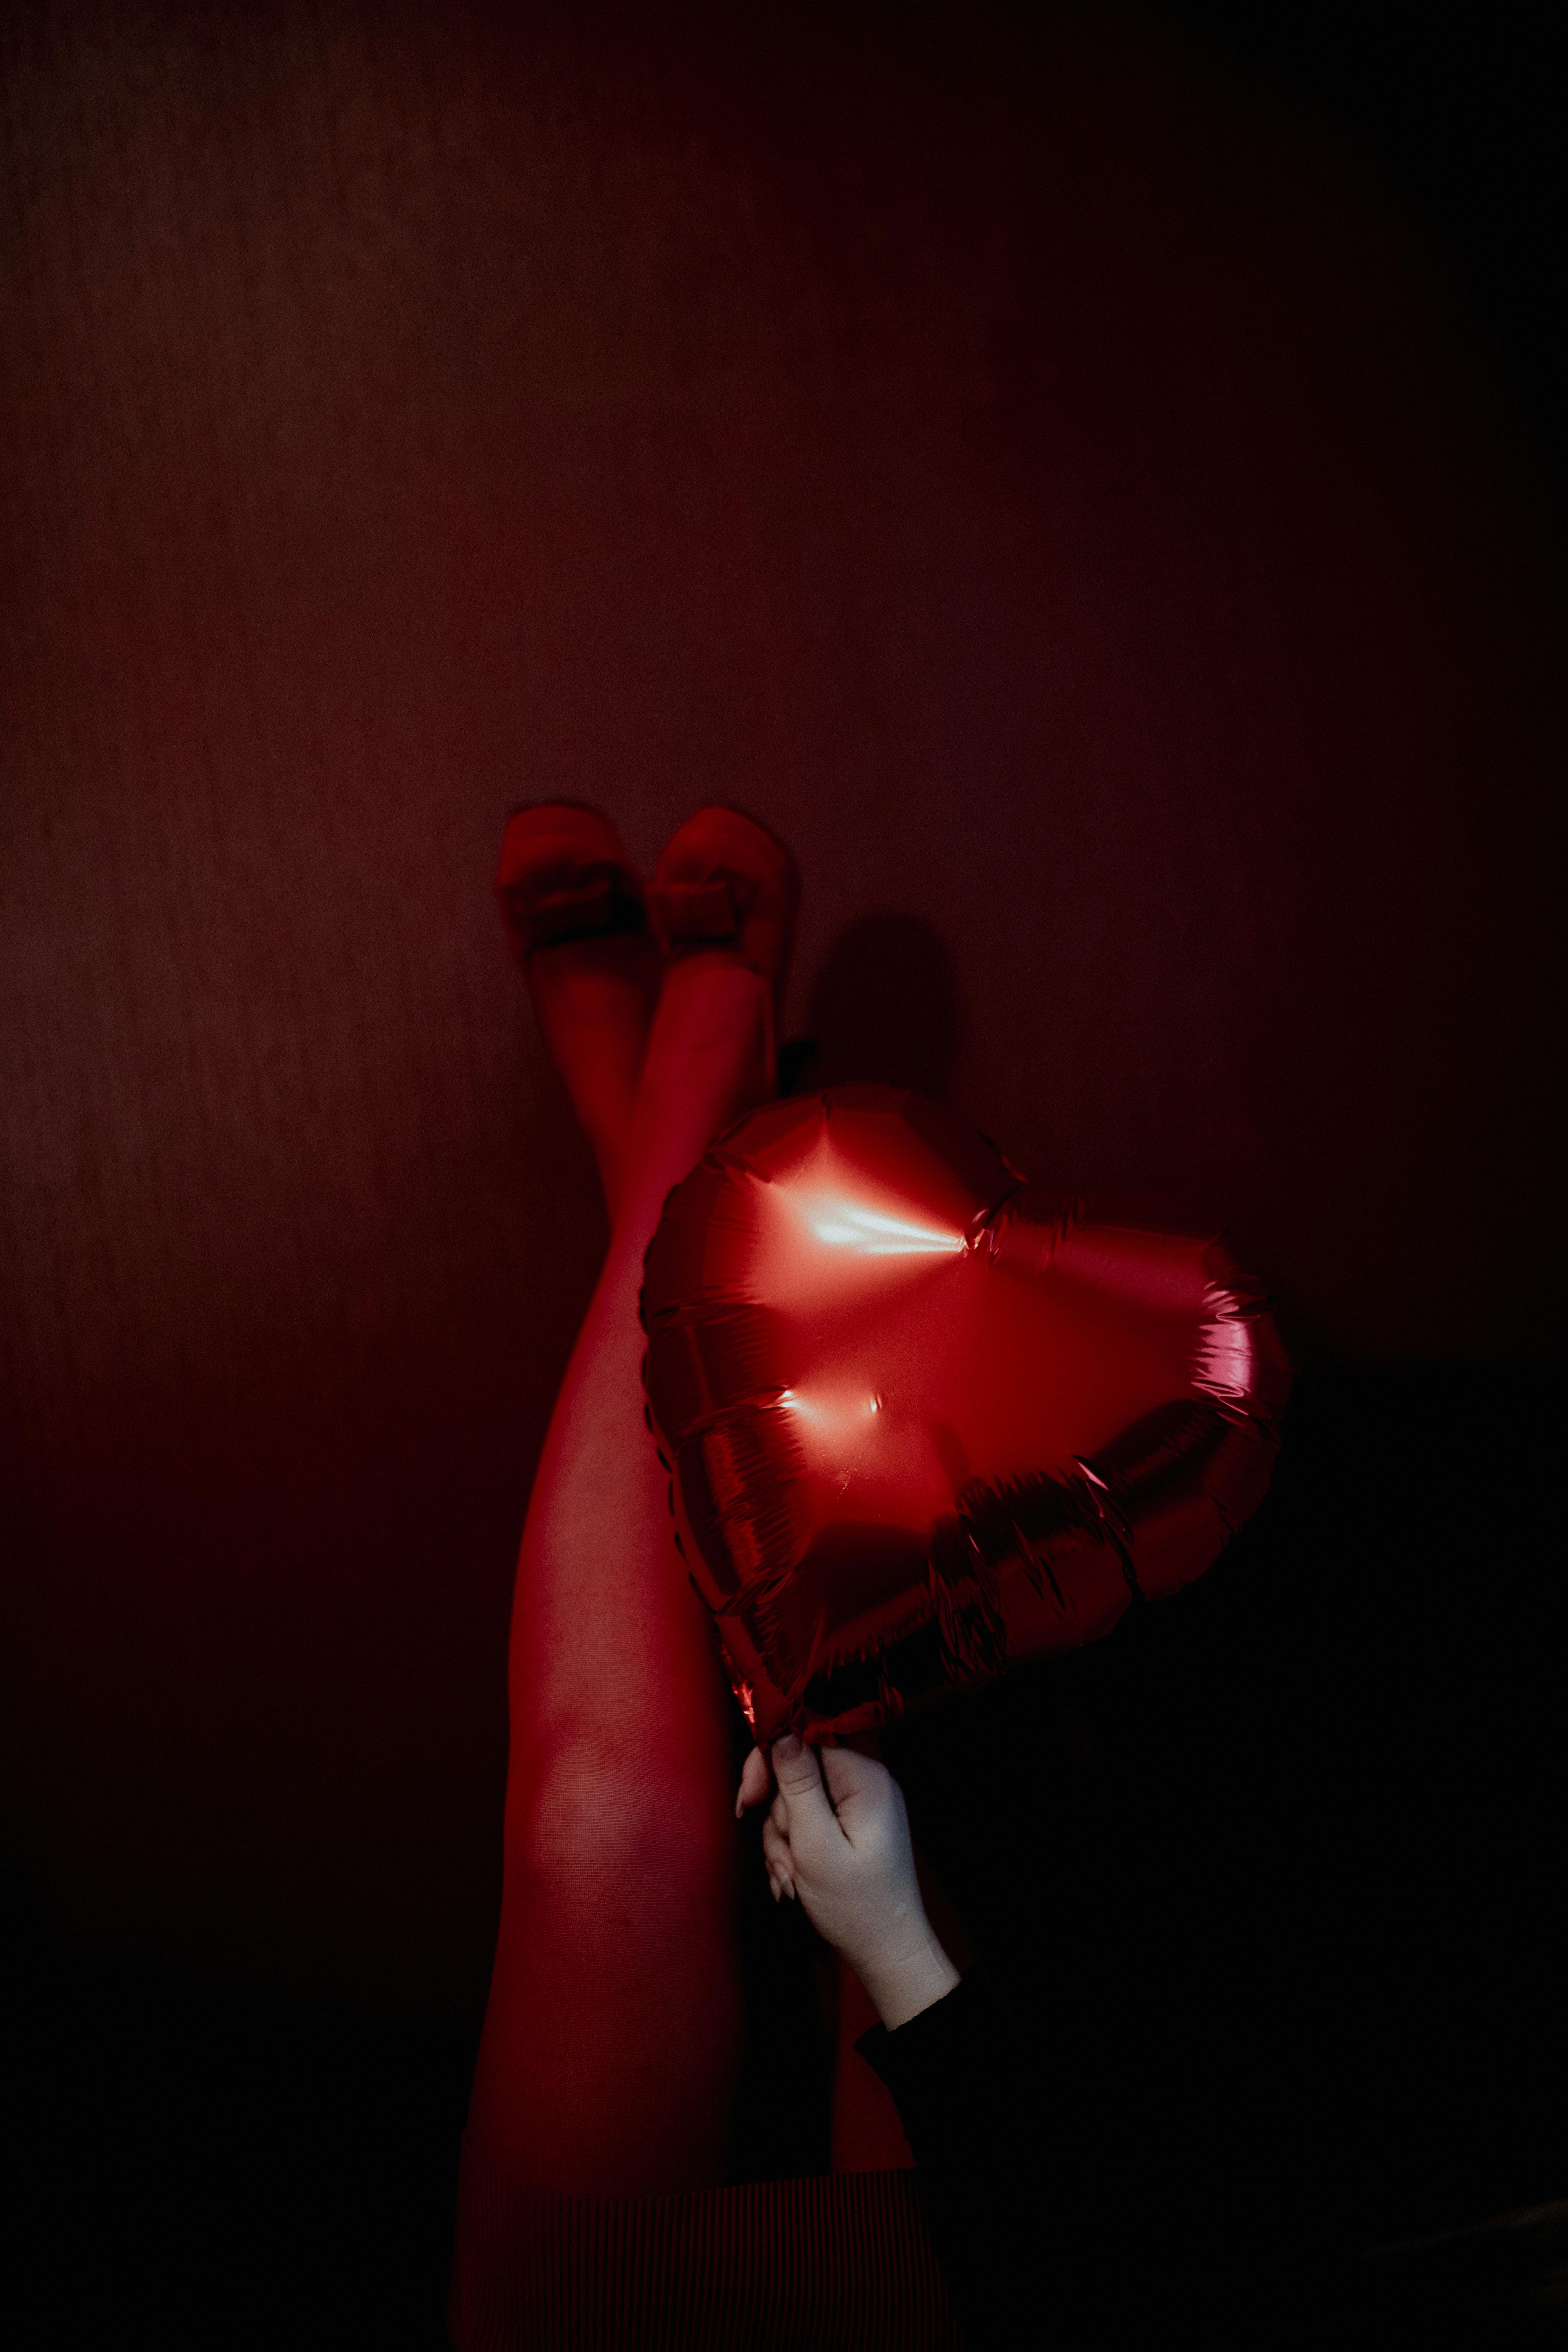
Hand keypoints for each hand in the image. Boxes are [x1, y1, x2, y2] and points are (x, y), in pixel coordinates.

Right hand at [736, 1734, 961, 2028]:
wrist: (886, 1953)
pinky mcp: (848, 1826)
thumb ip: (799, 1785)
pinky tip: (793, 1880)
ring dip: (782, 1840)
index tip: (750, 1795)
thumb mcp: (817, 1845)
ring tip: (790, 1879)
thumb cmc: (857, 1906)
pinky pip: (806, 1821)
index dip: (771, 1758)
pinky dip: (792, 1849)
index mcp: (865, 1777)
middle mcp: (864, 1782)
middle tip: (771, 1846)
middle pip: (797, 1769)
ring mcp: (856, 1805)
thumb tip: (782, 1732)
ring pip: (795, 1801)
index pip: (807, 1736)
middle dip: (777, 1812)